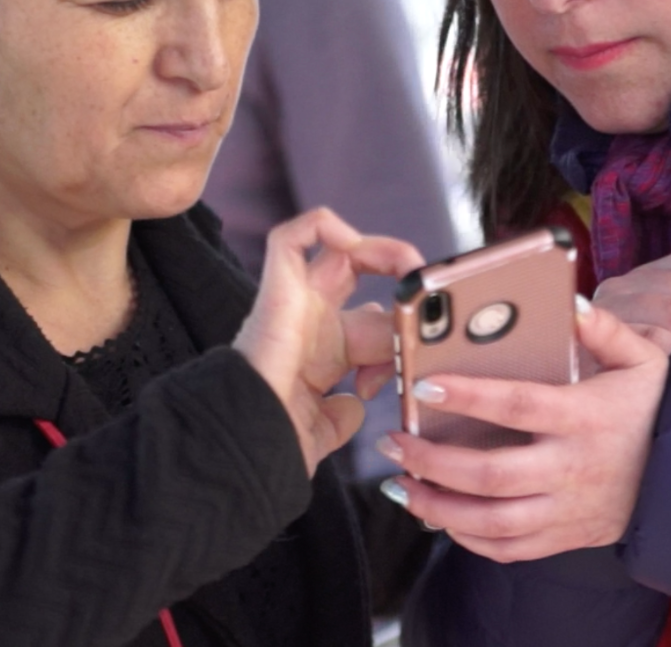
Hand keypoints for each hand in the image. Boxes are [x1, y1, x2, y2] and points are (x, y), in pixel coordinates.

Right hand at [233, 208, 423, 474]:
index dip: (402, 334)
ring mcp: (293, 302)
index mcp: (324, 351)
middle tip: (422, 292)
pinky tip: (354, 246)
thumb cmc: (275, 442)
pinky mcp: (277, 289)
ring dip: (381, 249)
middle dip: (399, 274)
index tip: (412, 360)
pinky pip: (289, 238)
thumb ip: (342, 416)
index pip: (374, 319)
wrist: (248, 443)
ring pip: (335, 249)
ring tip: (407, 267)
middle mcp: (310, 320)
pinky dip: (323, 227)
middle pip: (360, 273)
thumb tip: (353, 405)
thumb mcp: (325, 429)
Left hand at [377, 301, 667, 561]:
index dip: (468, 397)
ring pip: (491, 521)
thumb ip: (606, 329)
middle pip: (490, 474)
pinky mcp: (566, 537)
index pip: (517, 406)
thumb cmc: (658, 409)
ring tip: (401, 486)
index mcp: (584, 418)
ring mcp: (567, 509)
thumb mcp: (644, 359)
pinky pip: (508, 549)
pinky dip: (467, 538)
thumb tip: (571, 304)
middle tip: (393, 444)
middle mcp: (572, 468)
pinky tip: (440, 516)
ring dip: (437, 506)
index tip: (424, 387)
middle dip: (432, 462)